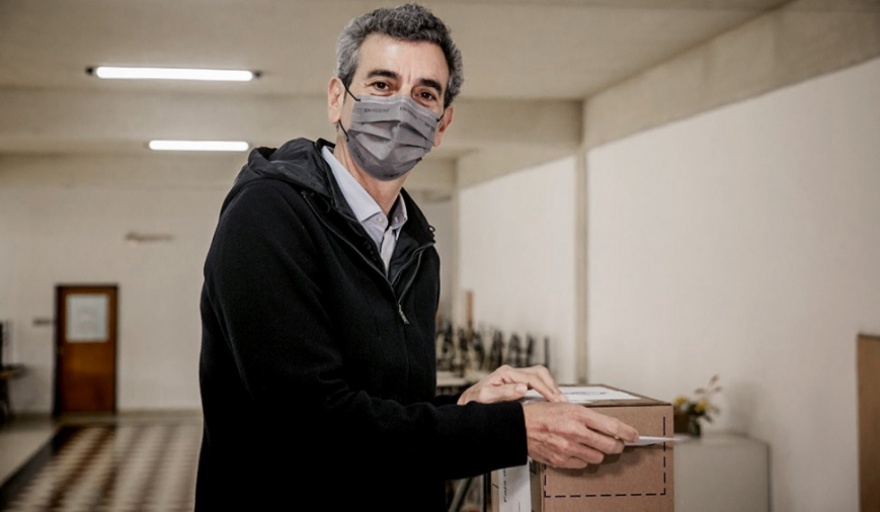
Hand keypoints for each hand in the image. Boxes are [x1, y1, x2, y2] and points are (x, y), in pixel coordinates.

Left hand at [457, 365, 564, 404]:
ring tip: (560, 401)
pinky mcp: (516, 382)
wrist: (467, 402)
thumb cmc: (474, 401)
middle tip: (562, 401)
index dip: (546, 389)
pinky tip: (551, 399)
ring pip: (540, 375)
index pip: (532, 378)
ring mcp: (514, 376)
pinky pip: (536, 382)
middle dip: (552, 386)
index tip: (556, 401)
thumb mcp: (485, 398)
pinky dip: (546, 389)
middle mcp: (511, 372)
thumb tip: (523, 388)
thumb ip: (504, 392)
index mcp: (506, 373)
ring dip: (551, 386)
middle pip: (539, 372)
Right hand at [523, 401, 638, 468]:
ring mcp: (569, 448)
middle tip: (616, 443)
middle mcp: (575, 432)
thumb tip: (605, 424)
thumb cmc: (540, 414)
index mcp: (578, 414)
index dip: (626, 432)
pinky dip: (583, 459)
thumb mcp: (565, 405)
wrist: (519, 427)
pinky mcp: (562, 460)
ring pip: (598, 456)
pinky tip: (578, 451)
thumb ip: (585, 416)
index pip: (611, 425)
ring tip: (592, 445)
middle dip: (616, 445)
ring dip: (598, 452)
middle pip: (609, 445)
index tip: (633, 435)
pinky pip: (583, 464)